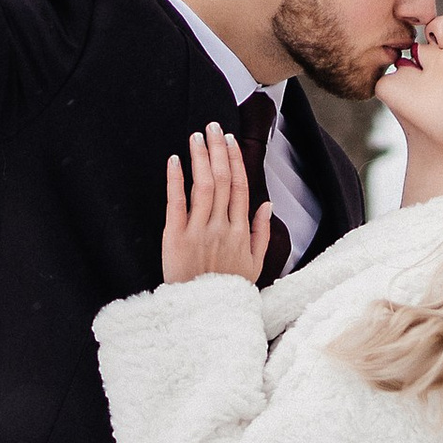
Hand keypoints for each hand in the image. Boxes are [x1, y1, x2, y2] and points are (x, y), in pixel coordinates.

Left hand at [161, 127, 273, 285]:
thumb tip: (267, 205)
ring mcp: (199, 232)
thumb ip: (261, 234)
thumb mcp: (254, 265)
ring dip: (200, 157)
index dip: (235, 161)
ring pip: (203, 186)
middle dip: (218, 150)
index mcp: (241, 232)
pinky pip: (176, 204)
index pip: (240, 187)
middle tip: (212, 127)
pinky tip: (175, 160)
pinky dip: (176, 180)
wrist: (204, 315)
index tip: (230, 141)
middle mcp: (222, 228)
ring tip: (196, 136)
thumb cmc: (228, 291)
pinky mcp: (176, 239)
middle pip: (222, 180)